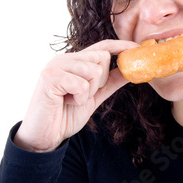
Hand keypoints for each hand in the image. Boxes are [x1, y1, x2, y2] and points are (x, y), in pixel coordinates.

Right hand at [14, 39, 138, 151]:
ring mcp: (56, 65)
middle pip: (101, 57)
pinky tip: (65, 101)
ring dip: (88, 92)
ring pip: (93, 70)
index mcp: (75, 61)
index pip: (102, 46)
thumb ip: (110, 82)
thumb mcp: (94, 97)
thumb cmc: (65, 115)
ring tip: (72, 99)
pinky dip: (79, 98)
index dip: (121, 46)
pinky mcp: (50, 76)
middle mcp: (65, 58)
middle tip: (83, 95)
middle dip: (100, 81)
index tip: (138, 48)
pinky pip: (81, 84)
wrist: (44, 136)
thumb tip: (130, 71)